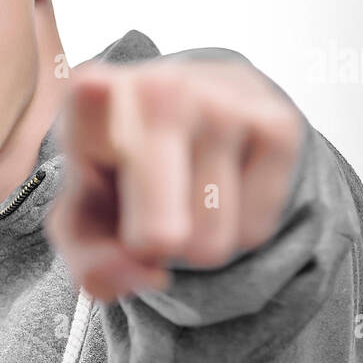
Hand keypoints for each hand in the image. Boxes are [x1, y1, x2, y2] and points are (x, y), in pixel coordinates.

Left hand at [45, 56, 304, 302]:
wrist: (190, 114)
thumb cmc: (121, 175)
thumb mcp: (84, 222)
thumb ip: (91, 261)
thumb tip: (150, 273)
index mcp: (94, 102)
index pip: (91, 97)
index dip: (95, 101)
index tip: (94, 88)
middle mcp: (162, 90)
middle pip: (159, 231)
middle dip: (154, 251)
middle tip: (145, 224)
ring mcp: (224, 103)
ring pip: (211, 240)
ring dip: (196, 243)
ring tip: (183, 196)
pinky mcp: (278, 124)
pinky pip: (254, 231)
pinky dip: (237, 231)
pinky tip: (221, 187)